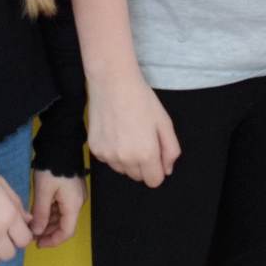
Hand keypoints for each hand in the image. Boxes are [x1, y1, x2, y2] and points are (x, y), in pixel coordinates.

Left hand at [30, 171, 86, 246]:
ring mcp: (74, 196)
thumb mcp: (43, 191)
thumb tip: (36, 232)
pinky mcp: (70, 189)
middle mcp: (77, 203)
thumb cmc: (52, 168)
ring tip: (32, 225)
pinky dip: (50, 212)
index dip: (53, 241)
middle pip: (65, 224)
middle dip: (48, 232)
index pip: (67, 231)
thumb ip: (41, 213)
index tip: (38, 244)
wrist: (60, 144)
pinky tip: (38, 213)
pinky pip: (60, 206)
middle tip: (31, 235)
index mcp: (73, 205)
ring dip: (48, 222)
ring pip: (62, 216)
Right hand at [86, 73, 180, 188]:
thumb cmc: (141, 100)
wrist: (112, 83)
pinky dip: (113, 152)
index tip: (155, 154)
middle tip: (142, 139)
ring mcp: (107, 156)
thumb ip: (171, 150)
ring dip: (127, 160)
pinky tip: (115, 132)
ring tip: (128, 134)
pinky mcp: (95, 150)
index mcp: (146, 154)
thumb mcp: (165, 123)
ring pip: (122, 170)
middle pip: (138, 177)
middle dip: (143, 165)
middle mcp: (125, 159)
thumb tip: (167, 170)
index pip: (154, 181)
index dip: (157, 169)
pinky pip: (109, 161)